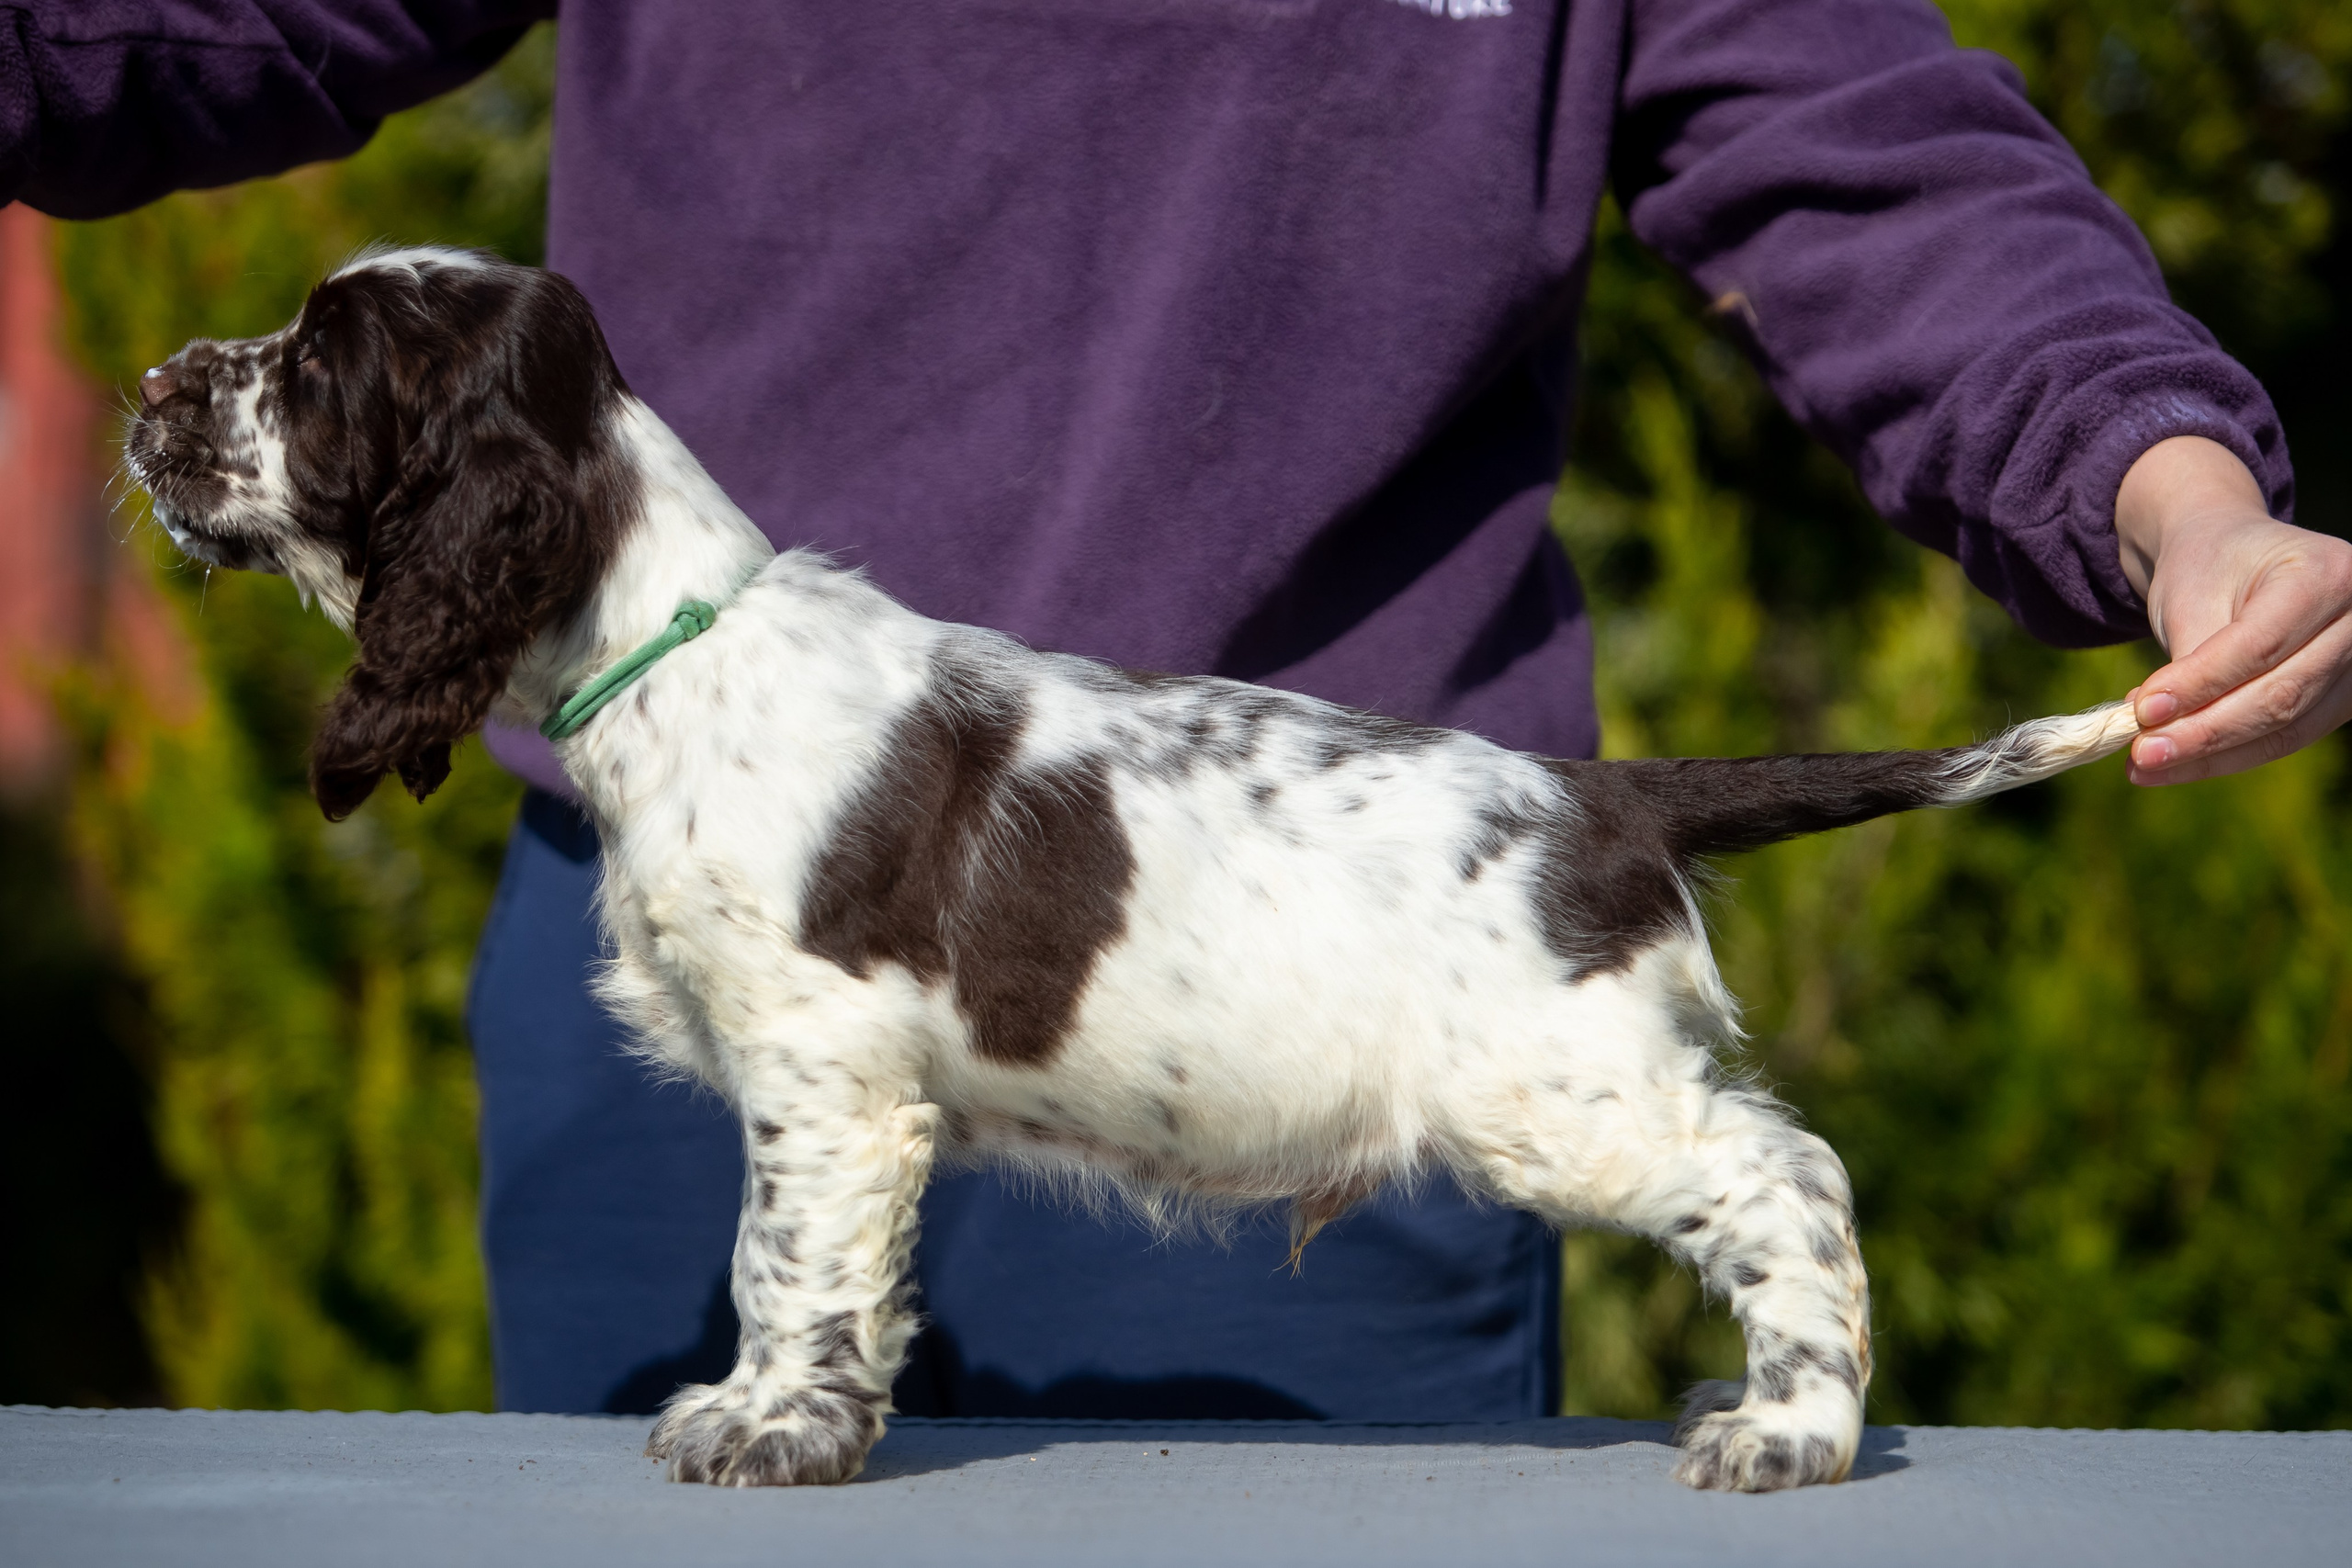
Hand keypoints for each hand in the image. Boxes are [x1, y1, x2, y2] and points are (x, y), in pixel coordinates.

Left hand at [2114, 436, 2351, 785]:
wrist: (2232, 553)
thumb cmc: (2211, 568)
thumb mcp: (2193, 597)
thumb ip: (2188, 661)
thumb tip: (2159, 730)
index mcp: (2326, 575)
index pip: (2260, 646)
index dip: (2201, 685)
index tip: (2142, 712)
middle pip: (2280, 695)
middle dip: (2204, 733)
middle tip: (2141, 754)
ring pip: (2285, 728)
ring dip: (2211, 755)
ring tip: (2146, 764)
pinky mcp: (2341, 701)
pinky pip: (2285, 738)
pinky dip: (2227, 755)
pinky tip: (2177, 763)